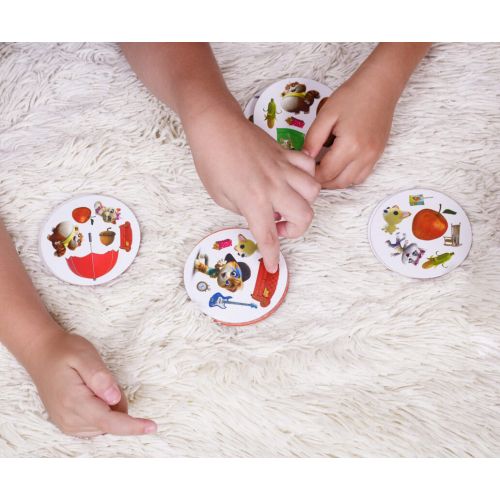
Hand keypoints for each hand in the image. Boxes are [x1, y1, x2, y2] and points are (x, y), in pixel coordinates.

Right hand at [26, 330, 156, 436]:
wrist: (42, 354)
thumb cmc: (66, 351)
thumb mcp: (85, 355)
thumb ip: (101, 378)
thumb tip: (115, 399)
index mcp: (74, 402)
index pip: (109, 421)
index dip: (132, 426)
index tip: (152, 427)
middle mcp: (69, 420)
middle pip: (111, 421)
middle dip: (117, 402)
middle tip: (103, 378)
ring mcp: (67, 425)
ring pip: (106, 424)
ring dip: (109, 406)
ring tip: (93, 383)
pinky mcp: (69, 425)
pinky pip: (97, 424)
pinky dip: (102, 410)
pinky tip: (92, 393)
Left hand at [184, 105, 319, 271]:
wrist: (215, 126)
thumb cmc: (211, 161)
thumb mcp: (220, 196)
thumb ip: (244, 210)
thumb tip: (261, 215)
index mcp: (253, 201)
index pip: (269, 237)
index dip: (272, 256)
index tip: (273, 266)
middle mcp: (273, 187)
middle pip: (304, 216)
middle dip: (296, 230)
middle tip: (279, 226)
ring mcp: (282, 168)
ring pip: (314, 191)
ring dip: (304, 202)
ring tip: (287, 202)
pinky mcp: (285, 153)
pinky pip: (309, 165)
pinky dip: (307, 175)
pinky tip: (292, 179)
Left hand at [303, 75, 396, 188]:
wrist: (380, 85)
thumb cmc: (352, 95)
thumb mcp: (326, 115)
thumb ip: (313, 139)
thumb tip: (304, 157)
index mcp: (350, 146)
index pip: (326, 173)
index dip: (312, 174)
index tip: (303, 168)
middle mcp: (364, 155)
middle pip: (338, 182)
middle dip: (322, 180)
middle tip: (310, 170)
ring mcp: (373, 156)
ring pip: (351, 182)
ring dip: (335, 180)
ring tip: (323, 168)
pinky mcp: (378, 154)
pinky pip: (361, 175)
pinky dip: (348, 176)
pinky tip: (339, 165)